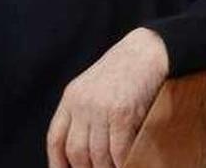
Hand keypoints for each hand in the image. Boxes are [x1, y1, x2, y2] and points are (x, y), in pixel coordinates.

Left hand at [47, 28, 169, 167]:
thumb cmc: (126, 68)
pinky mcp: (123, 113)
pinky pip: (118, 149)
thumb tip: (85, 144)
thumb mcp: (95, 85)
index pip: (56, 138)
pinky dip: (122, 163)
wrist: (149, 49)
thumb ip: (85, 109)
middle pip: (76, 151)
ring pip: (97, 154)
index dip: (58, 162)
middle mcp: (82, 104)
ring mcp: (102, 109)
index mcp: (72, 97)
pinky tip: (127, 164)